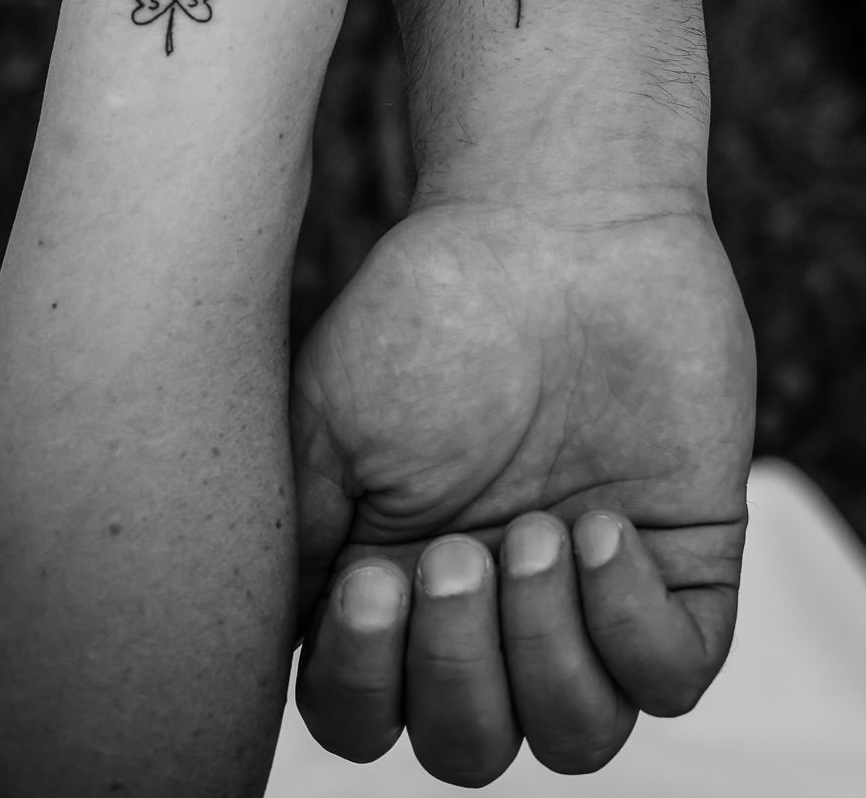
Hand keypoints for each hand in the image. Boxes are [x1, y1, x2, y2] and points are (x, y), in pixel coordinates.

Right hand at [292, 196, 755, 783]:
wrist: (553, 216)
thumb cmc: (429, 304)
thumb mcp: (325, 417)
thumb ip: (298, 542)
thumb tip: (280, 648)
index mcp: (397, 577)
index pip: (366, 717)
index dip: (367, 685)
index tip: (374, 575)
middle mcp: (492, 602)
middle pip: (471, 745)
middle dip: (460, 669)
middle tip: (463, 548)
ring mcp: (588, 587)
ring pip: (575, 736)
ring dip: (547, 653)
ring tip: (545, 528)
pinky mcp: (680, 559)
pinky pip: (670, 676)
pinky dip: (631, 627)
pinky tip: (603, 527)